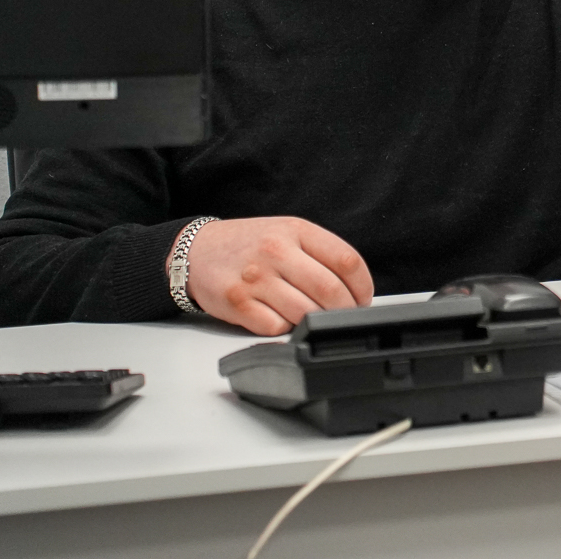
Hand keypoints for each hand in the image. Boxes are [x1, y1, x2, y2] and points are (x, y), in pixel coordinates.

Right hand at [177, 216, 373, 334]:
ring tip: (314, 317)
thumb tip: (354, 287)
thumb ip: (319, 253)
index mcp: (296, 231)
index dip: (363, 285)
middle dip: (346, 309)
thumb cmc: (249, 244)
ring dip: (316, 321)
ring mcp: (255, 278)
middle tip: (346, 315)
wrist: (197, 251)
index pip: (346, 260)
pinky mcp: (237, 304)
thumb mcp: (287, 232)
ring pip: (305, 312)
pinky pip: (276, 327)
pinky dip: (286, 328)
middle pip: (330, 289)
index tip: (363, 297)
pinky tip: (282, 318)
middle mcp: (275, 251)